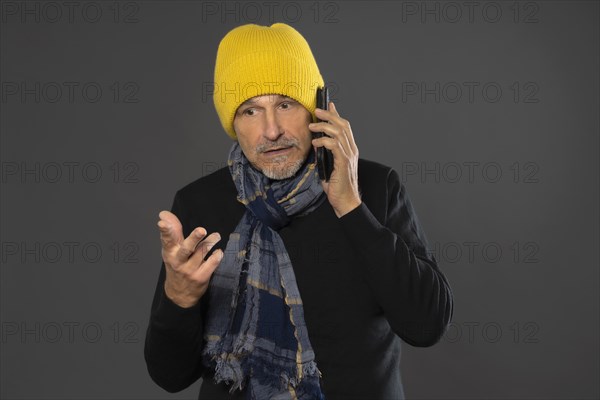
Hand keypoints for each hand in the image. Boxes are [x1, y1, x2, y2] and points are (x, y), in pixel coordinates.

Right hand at [157, 210, 222, 307]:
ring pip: (202, 253)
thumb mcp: (171, 250)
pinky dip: (216, 256)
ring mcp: (190, 270)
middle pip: (186, 248)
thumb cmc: (176, 266)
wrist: (179, 294)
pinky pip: (211, 265)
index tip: (162, 222)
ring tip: (216, 236)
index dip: (165, 231)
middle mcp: (179, 261)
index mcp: (170, 252)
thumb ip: (172, 231)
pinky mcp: (201, 277)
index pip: (167, 240)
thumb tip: (164, 214)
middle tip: (201, 230)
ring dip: (210, 242)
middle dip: (194, 238)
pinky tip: (218, 251)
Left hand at [309, 101, 361, 217]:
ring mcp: (349, 155)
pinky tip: (315, 142)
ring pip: (338, 133)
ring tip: (312, 125)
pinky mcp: (343, 162)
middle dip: (329, 115)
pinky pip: (334, 145)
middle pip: (343, 125)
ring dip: (324, 126)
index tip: (329, 105)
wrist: (345, 201)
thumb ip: (325, 154)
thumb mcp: (329, 166)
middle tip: (317, 110)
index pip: (344, 127)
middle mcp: (351, 150)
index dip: (336, 115)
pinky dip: (324, 141)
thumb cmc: (337, 186)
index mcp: (349, 150)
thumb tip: (316, 143)